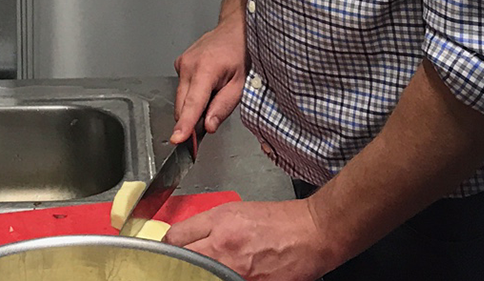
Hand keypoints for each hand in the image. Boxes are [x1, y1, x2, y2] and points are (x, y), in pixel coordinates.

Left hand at [165, 200, 343, 280]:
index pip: (176, 237)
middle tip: (181, 266)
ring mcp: (236, 271)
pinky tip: (225, 276)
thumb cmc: (281, 221)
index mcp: (220, 222)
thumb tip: (184, 238)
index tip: (170, 250)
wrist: (313, 233)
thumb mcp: (238, 211)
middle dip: (178, 264)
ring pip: (200, 276)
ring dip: (199, 274)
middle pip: (182, 261)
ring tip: (207, 271)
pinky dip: (222, 280)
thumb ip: (209, 224)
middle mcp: (224, 246)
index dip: (170, 245)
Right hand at [172, 12, 245, 143]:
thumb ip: (224, 106)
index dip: (185, 124)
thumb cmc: (242, 52)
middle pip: (183, 105)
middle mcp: (189, 65)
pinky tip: (207, 85)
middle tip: (211, 118)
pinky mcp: (180, 64)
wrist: (235, 29)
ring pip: (182, 98)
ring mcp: (182, 63)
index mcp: (206, 69)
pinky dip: (193, 94)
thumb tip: (208, 126)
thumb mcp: (241, 83)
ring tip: (214, 92)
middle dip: (193, 119)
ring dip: (194, 105)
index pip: (193, 104)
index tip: (177, 138)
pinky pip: (183, 88)